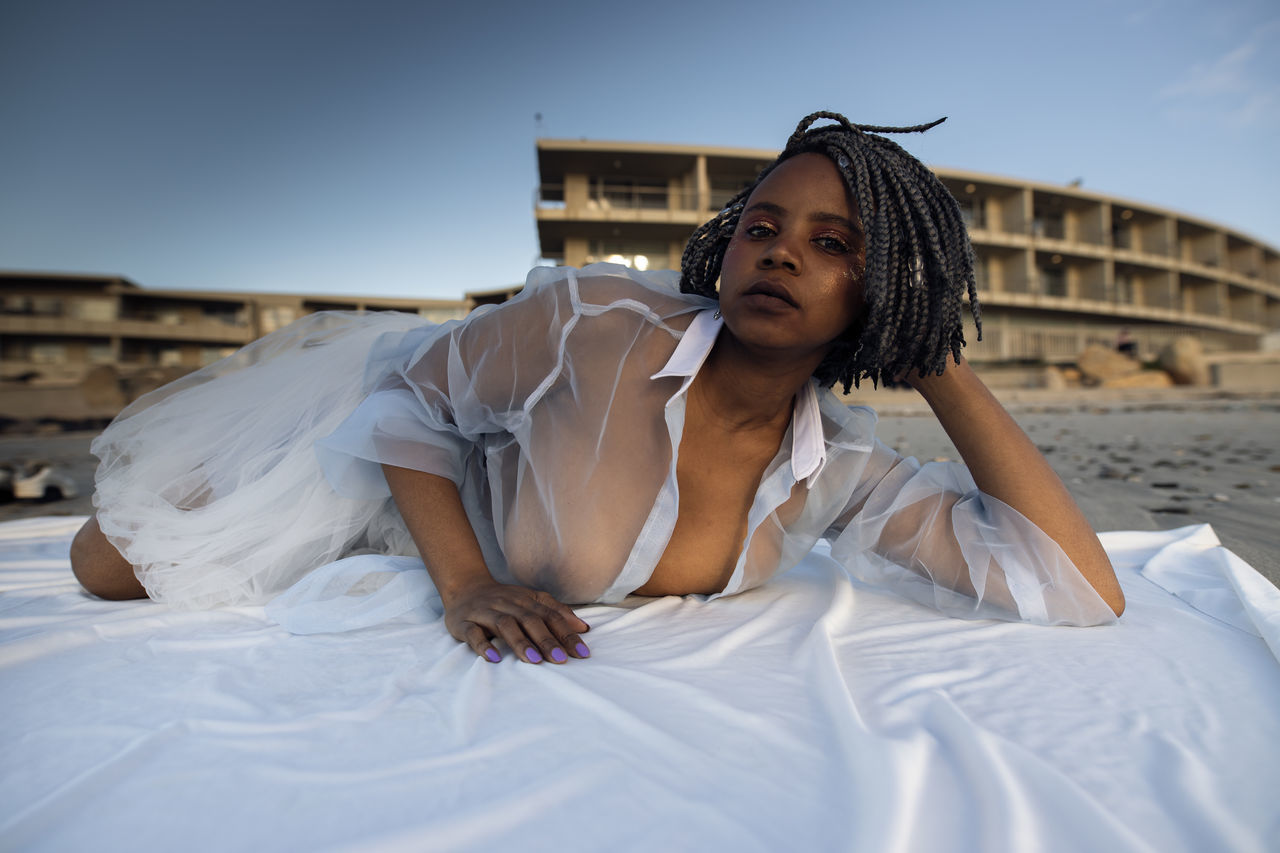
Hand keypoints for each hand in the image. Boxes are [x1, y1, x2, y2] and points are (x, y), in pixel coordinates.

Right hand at [443, 581, 590, 664]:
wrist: (464, 587)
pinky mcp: (464, 623)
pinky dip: (483, 645)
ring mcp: (485, 613)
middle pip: (530, 620)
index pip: (551, 616)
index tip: (582, 653)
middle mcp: (507, 604)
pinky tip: (494, 658)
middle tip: (561, 659)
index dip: (567, 634)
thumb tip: (583, 628)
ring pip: (505, 625)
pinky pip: (473, 633)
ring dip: (520, 642)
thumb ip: (556, 612)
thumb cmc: (503, 600)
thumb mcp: (531, 601)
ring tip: (534, 660)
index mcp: (526, 600)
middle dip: (546, 640)